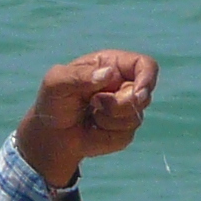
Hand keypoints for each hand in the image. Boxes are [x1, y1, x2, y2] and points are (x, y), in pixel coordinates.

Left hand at [14, 49, 156, 190]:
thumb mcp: (58, 82)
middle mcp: (124, 84)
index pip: (145, 65)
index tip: (138, 94)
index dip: (148, 77)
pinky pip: (126, 135)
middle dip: (118, 104)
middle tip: (94, 103)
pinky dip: (105, 134)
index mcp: (113, 64)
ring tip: (90, 113)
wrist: (52, 133)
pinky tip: (93, 128)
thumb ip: (80, 76)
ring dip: (108, 119)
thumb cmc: (54, 101)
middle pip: (143, 95)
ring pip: (135, 117)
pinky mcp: (125, 131)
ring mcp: (127, 109)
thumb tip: (109, 74)